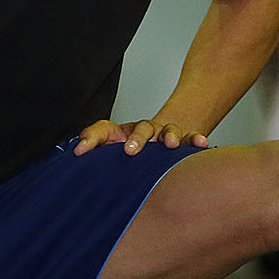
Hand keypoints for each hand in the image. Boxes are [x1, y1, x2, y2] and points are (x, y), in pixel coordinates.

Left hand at [72, 118, 208, 155]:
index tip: (82, 151)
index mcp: (123, 133)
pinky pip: (192, 138)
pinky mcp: (184, 141)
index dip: (93, 138)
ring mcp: (166, 135)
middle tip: (130, 150)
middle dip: (138, 138)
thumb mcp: (109, 147)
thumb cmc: (132, 149)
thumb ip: (92, 144)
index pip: (105, 130)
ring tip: (169, 144)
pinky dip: (196, 139)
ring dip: (169, 135)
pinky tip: (200, 144)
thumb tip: (77, 150)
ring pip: (169, 130)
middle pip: (143, 128)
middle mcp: (147, 131)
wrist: (161, 145)